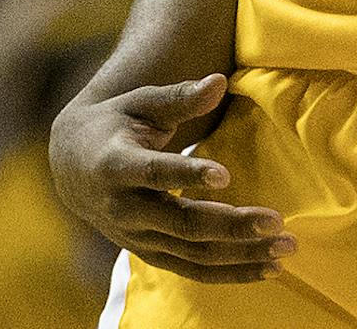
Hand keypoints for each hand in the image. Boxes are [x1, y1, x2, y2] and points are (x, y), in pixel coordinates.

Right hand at [49, 74, 295, 283]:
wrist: (72, 167)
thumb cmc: (115, 123)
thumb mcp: (140, 102)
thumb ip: (179, 97)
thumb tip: (218, 82)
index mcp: (115, 165)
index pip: (153, 173)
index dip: (186, 175)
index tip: (225, 175)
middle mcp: (124, 209)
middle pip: (181, 224)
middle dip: (231, 226)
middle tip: (276, 221)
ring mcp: (137, 238)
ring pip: (193, 255)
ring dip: (241, 255)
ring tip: (285, 247)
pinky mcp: (151, 254)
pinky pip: (194, 271)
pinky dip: (231, 274)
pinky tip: (269, 269)